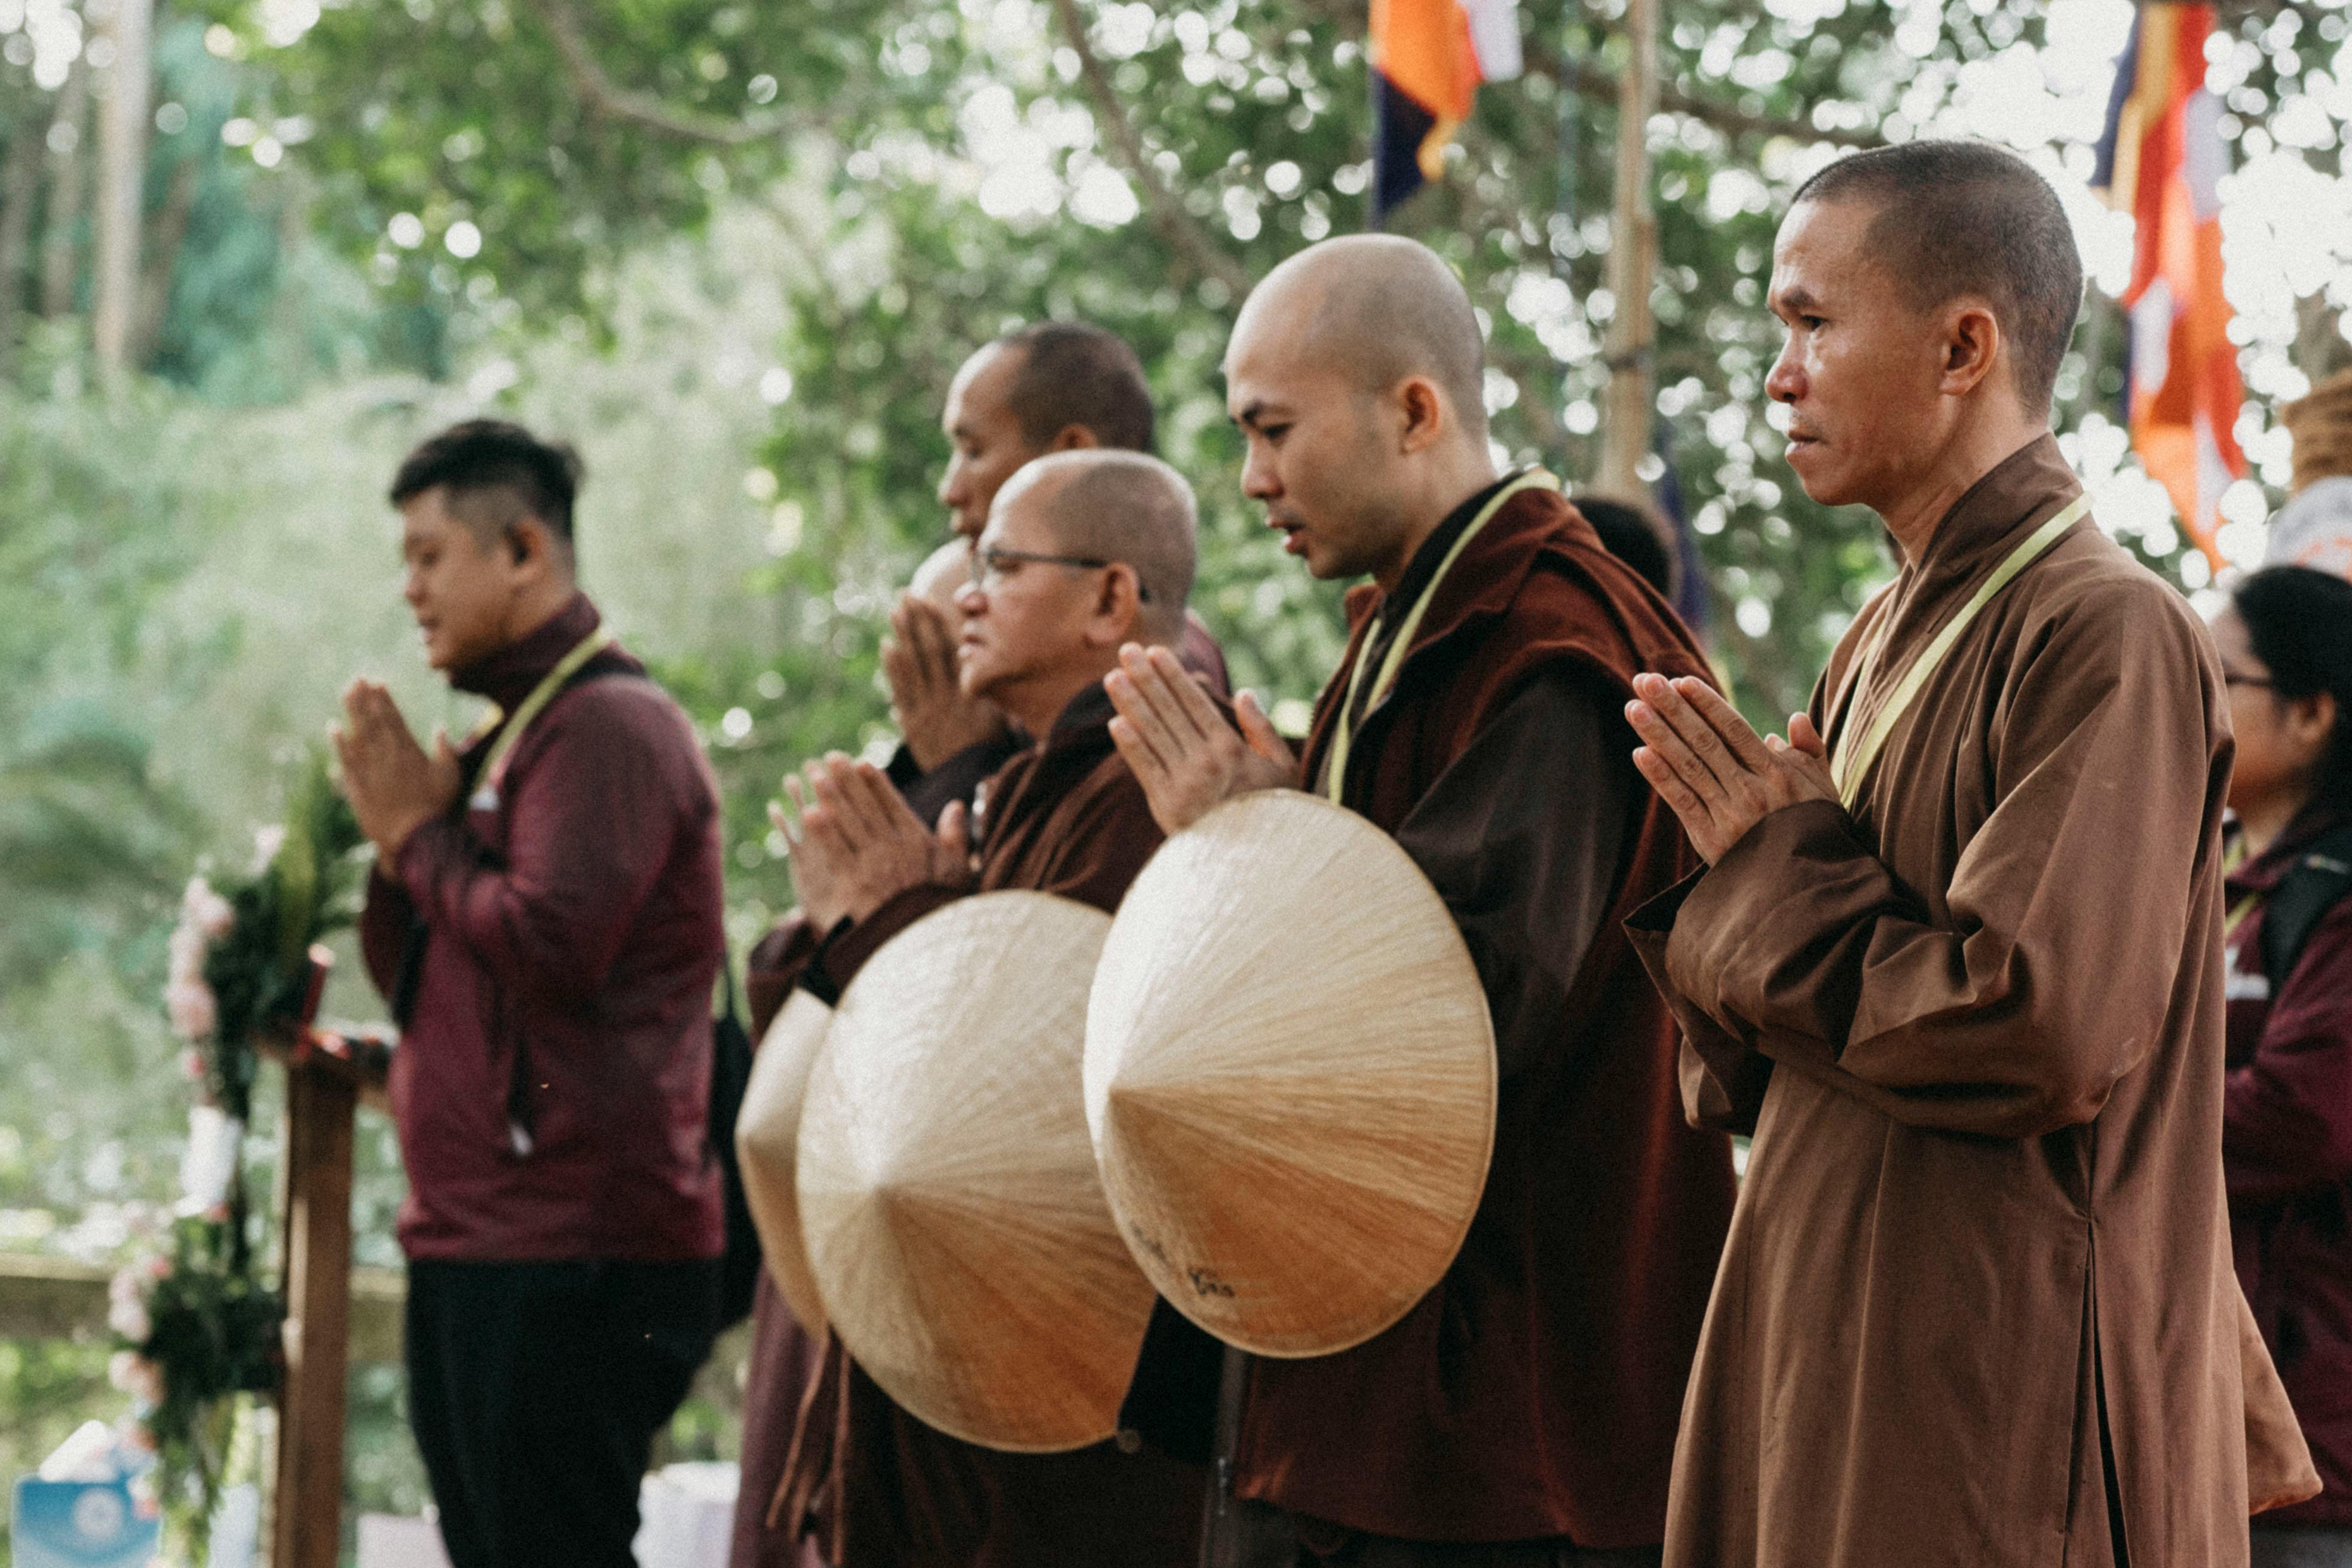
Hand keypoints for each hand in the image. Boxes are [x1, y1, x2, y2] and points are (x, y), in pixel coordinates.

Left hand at [332, 679, 459, 864]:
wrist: (412, 837)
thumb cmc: (435, 807)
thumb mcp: (450, 776)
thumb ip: (445, 750)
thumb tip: (439, 728)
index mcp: (408, 749)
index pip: (392, 717)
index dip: (383, 698)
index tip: (377, 682)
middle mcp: (384, 754)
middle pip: (371, 719)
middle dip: (364, 697)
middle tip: (357, 678)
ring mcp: (367, 768)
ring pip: (356, 733)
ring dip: (351, 711)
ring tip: (346, 692)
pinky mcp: (356, 784)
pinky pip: (344, 758)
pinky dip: (338, 741)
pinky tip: (333, 727)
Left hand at [770, 753, 971, 931]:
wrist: (923, 945)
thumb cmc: (942, 910)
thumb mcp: (959, 870)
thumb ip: (955, 836)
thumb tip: (957, 805)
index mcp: (917, 842)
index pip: (892, 804)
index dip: (875, 783)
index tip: (862, 764)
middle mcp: (894, 848)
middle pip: (866, 806)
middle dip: (847, 780)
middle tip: (830, 758)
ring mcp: (873, 865)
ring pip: (848, 822)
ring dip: (830, 796)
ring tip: (814, 775)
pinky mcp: (854, 884)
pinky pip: (835, 851)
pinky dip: (822, 831)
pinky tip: (808, 813)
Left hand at [883, 593, 1006, 771]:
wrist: (969, 782)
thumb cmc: (988, 748)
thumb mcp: (998, 716)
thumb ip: (992, 689)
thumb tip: (989, 660)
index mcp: (970, 690)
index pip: (951, 648)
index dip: (937, 622)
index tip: (927, 599)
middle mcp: (947, 695)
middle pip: (929, 650)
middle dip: (917, 620)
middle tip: (906, 594)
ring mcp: (927, 708)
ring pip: (913, 666)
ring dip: (903, 636)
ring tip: (895, 610)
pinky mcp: (913, 723)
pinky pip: (901, 690)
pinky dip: (893, 667)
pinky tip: (887, 646)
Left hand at [1104, 643, 1297, 834]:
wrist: (1256, 865)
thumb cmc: (1274, 814)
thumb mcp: (1283, 769)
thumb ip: (1262, 730)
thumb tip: (1243, 693)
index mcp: (1232, 749)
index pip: (1195, 703)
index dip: (1172, 675)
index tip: (1154, 652)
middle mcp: (1206, 762)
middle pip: (1168, 711)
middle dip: (1145, 678)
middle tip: (1125, 651)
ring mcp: (1184, 783)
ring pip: (1152, 734)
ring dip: (1130, 703)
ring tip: (1112, 678)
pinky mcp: (1166, 806)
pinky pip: (1144, 768)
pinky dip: (1130, 745)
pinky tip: (1115, 722)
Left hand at [1625, 674, 1835, 864]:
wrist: (1807, 886)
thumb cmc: (1816, 831)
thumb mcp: (1824, 786)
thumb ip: (1809, 750)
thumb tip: (1792, 719)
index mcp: (1776, 773)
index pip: (1734, 729)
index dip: (1706, 704)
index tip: (1681, 681)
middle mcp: (1750, 790)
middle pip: (1704, 741)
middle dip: (1673, 709)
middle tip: (1645, 680)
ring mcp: (1728, 815)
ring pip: (1688, 767)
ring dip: (1658, 735)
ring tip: (1633, 708)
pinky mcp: (1711, 840)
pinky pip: (1682, 802)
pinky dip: (1660, 777)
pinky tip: (1640, 753)